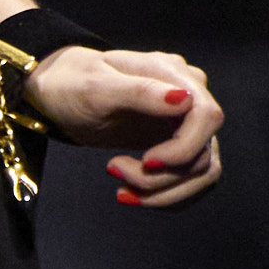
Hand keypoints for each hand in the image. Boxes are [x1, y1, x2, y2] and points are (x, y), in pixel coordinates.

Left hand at [24, 45, 222, 208]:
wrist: (61, 93)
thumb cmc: (73, 82)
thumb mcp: (97, 86)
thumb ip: (141, 92)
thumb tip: (185, 99)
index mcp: (174, 74)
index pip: (206, 117)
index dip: (183, 148)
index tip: (147, 162)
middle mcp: (190, 96)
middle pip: (203, 152)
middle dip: (162, 177)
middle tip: (114, 170)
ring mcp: (185, 123)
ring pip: (201, 172)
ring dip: (163, 192)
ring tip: (122, 189)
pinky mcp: (177, 145)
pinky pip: (189, 179)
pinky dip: (165, 194)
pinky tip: (132, 192)